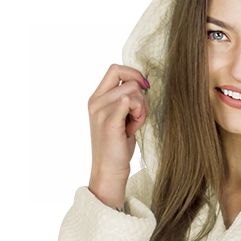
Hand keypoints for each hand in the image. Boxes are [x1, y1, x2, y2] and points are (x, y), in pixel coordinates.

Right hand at [88, 64, 150, 206]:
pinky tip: (133, 128)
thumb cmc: (117, 146)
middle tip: (137, 117)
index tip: (145, 88)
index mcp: (96, 98)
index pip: (115, 69)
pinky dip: (138, 115)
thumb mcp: (120, 117)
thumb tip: (140, 82)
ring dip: (142, 109)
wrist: (110, 171)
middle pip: (129, 81)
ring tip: (133, 126)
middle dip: (141, 97)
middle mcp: (96, 102)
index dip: (133, 73)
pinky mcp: (109, 122)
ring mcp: (100, 111)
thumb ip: (124, 99)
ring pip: (134, 92)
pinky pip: (130, 101)